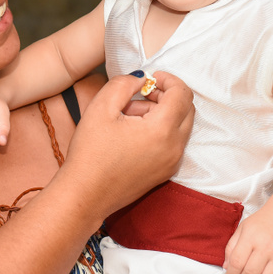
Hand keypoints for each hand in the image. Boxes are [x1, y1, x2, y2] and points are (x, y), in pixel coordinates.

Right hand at [62, 71, 193, 216]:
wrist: (85, 195)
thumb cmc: (90, 154)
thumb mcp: (101, 107)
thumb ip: (124, 83)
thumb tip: (141, 79)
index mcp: (162, 130)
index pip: (182, 93)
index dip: (168, 79)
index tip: (150, 78)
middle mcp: (174, 147)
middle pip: (187, 109)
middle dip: (167, 95)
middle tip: (141, 94)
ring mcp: (172, 162)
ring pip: (180, 126)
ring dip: (162, 113)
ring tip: (130, 115)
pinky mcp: (165, 172)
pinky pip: (173, 143)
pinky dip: (161, 130)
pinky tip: (134, 133)